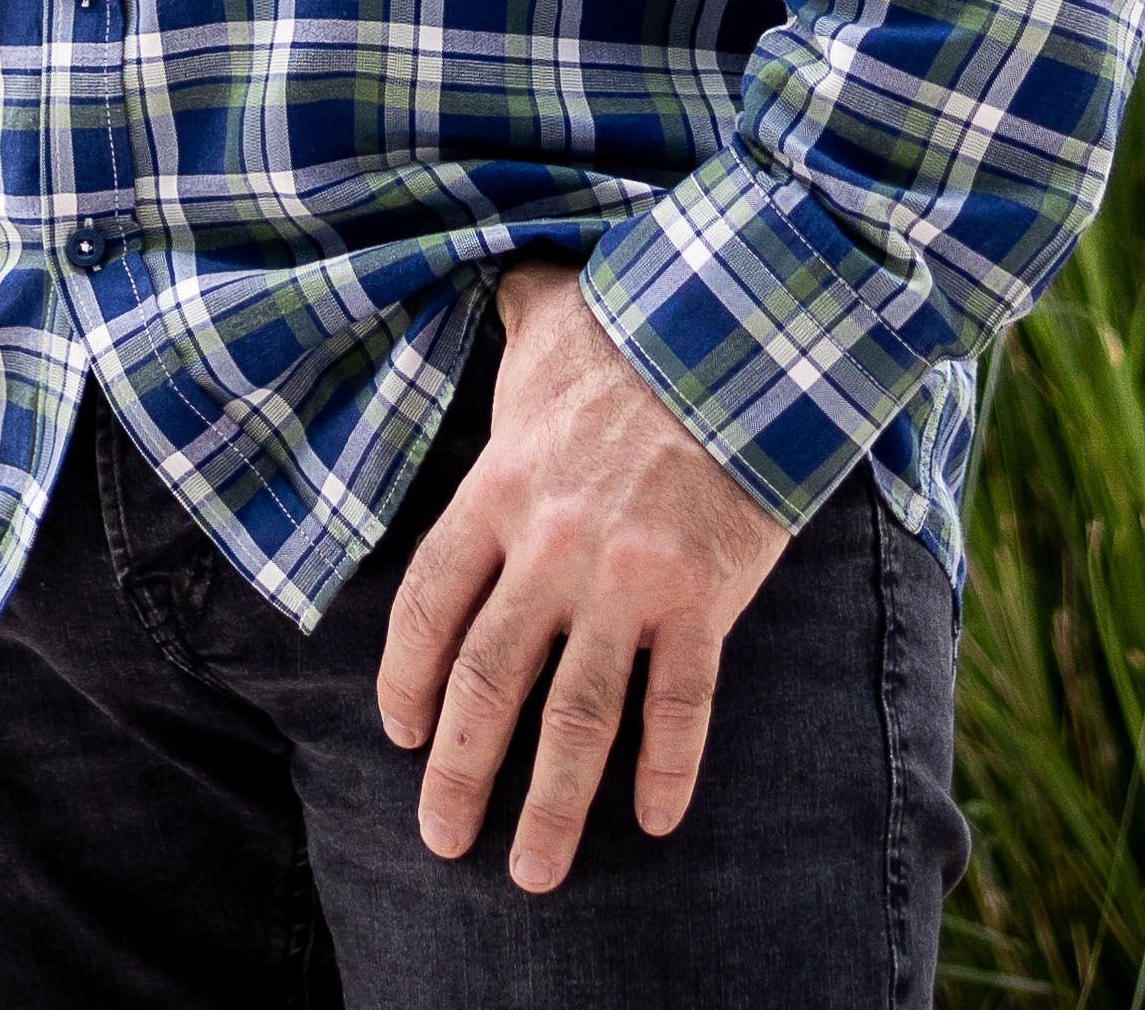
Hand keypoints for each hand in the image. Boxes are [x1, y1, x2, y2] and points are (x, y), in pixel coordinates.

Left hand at [373, 257, 795, 891]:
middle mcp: (550, 548)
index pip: (430, 604)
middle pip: (489, 681)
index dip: (408, 676)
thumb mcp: (548, 316)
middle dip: (461, 771)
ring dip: (551, 802)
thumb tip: (491, 271)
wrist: (741, 330)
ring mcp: (626, 579)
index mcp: (499, 491)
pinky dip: (667, 767)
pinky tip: (654, 821)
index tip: (403, 732)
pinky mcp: (702, 596)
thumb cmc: (636, 325)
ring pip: (575, 715)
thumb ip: (509, 315)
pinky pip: (681, 703)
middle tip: (443, 839)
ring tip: (531, 872)